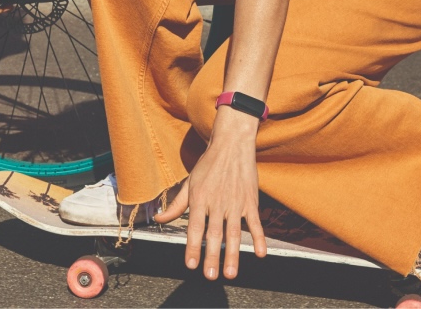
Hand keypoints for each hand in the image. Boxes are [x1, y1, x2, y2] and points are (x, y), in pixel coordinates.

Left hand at [154, 110, 265, 279]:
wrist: (231, 144)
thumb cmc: (208, 164)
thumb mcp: (189, 182)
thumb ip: (176, 204)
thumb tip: (158, 219)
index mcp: (200, 198)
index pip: (194, 227)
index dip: (192, 246)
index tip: (190, 264)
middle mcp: (217, 202)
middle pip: (214, 234)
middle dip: (212, 256)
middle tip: (211, 275)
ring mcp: (235, 202)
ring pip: (234, 232)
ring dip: (233, 254)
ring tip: (230, 273)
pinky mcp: (250, 201)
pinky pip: (255, 222)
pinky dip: (259, 238)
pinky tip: (261, 254)